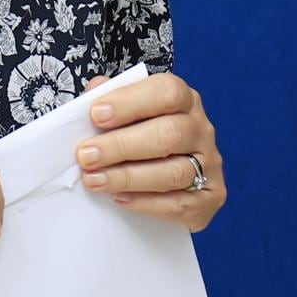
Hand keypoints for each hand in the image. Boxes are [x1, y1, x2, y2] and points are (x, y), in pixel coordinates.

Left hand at [76, 73, 223, 231]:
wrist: (165, 183)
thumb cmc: (140, 137)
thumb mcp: (127, 112)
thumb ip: (110, 99)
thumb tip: (94, 92)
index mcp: (184, 100)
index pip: (168, 92)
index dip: (130, 102)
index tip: (96, 115)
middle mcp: (201, 130)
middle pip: (171, 134)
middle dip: (122, 145)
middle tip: (86, 155)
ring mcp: (210, 165)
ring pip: (175, 172)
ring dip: (128, 177)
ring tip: (94, 179)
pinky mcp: (210, 198)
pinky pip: (179, 204)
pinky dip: (146, 203)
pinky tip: (120, 198)